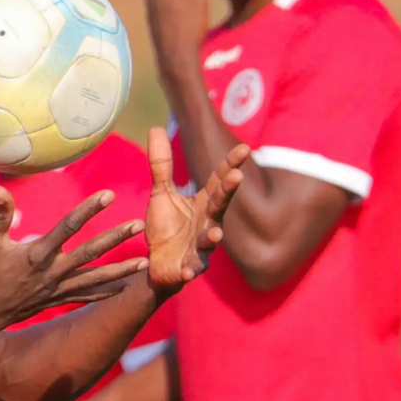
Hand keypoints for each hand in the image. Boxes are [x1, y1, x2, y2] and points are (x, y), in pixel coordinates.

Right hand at [0, 187, 148, 329]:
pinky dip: (106, 293)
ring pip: (96, 278)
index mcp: (37, 255)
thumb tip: (1, 189)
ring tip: (147, 262)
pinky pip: (87, 296)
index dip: (89, 210)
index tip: (109, 195)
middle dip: (116, 238)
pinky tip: (124, 289)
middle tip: (140, 225)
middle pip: (91, 253)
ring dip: (121, 270)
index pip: (68, 227)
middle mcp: (52, 272)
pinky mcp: (57, 299)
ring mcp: (57, 289)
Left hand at [145, 127, 249, 288]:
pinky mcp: (191, 267)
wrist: (158, 263)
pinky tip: (187, 272)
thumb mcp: (161, 193)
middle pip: (220, 204)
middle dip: (228, 192)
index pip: (219, 180)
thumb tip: (155, 128)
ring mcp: (202, 246)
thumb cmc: (166, 227)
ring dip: (213, 236)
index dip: (231, 164)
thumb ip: (161, 164)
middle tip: (237, 176)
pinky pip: (193, 268)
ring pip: (211, 240)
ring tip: (215, 233)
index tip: (245, 147)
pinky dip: (191, 270)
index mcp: (204, 203)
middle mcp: (209, 222)